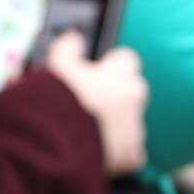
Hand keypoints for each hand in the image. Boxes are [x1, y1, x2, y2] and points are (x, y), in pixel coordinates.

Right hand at [46, 31, 147, 175]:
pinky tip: (97, 154)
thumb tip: (74, 38)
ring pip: (131, 123)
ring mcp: (136, 127)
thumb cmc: (57, 101)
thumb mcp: (57, 67)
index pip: (127, 61)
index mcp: (120, 74)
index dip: (112, 68)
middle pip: (132, 91)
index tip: (98, 74)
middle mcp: (134, 98)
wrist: (58, 143)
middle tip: (91, 106)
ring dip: (115, 127)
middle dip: (117, 97)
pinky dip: (118, 155)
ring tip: (87, 133)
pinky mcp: (132, 155)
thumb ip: (67, 48)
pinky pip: (131, 153)